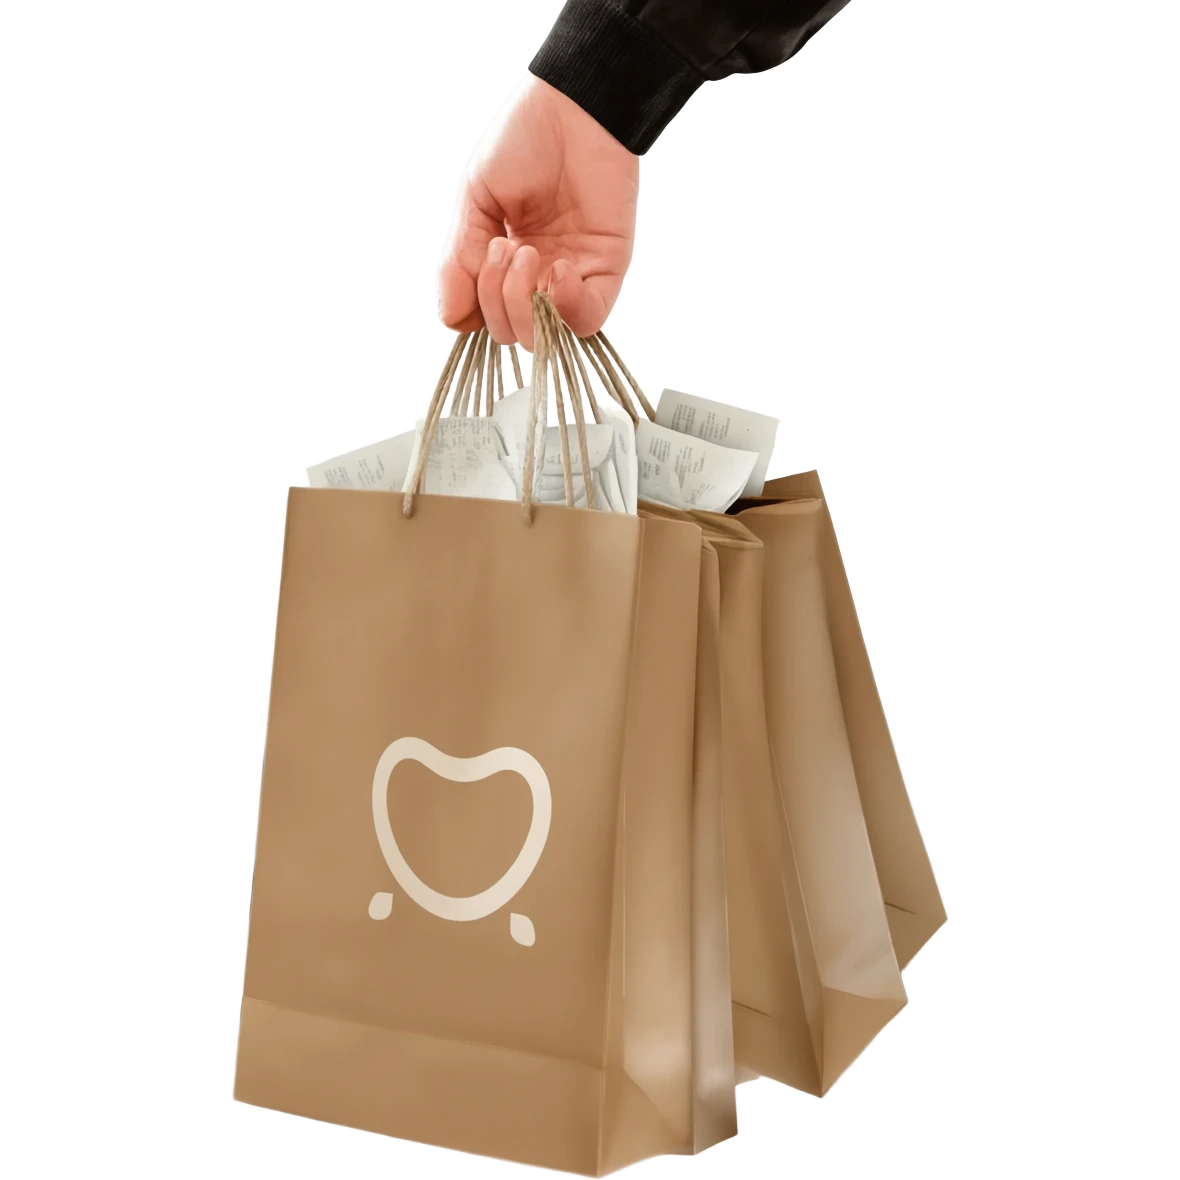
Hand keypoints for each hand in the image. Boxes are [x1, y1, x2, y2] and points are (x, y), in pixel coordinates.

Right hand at [438, 75, 639, 352]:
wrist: (574, 106)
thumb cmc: (523, 139)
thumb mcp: (474, 200)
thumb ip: (460, 260)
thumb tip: (451, 320)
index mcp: (502, 261)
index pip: (482, 316)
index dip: (473, 306)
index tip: (473, 262)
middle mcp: (536, 276)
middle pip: (510, 333)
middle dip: (496, 300)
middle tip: (503, 247)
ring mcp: (571, 278)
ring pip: (542, 336)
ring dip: (523, 305)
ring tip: (525, 252)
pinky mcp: (605, 273)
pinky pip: (585, 321)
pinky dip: (565, 307)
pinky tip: (557, 270)